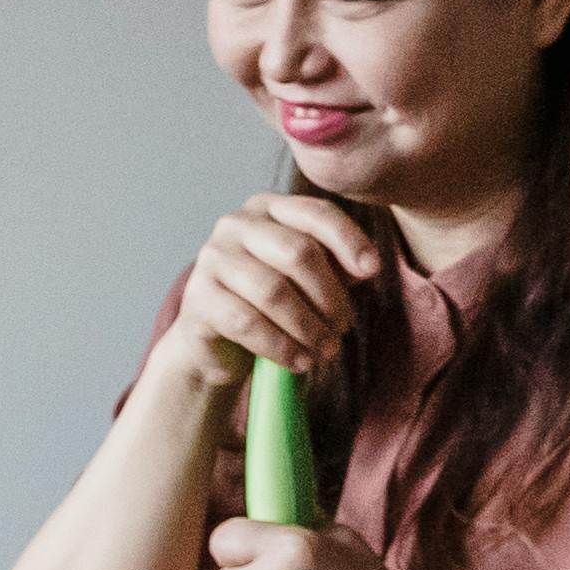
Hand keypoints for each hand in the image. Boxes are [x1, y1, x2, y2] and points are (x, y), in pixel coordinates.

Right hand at [174, 194, 378, 391]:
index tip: (372, 272)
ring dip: (308, 326)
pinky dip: (281, 347)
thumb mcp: (306, 279)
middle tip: (343, 327)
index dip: (349, 240)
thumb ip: (334, 266)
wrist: (217, 344)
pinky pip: (247, 322)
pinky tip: (299, 361)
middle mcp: (235, 224)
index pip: (316, 213)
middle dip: (329, 295)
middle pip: (297, 251)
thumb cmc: (270, 304)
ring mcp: (212, 259)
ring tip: (326, 349)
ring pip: (273, 291)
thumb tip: (365, 268)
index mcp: (267, 208)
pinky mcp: (197, 298)